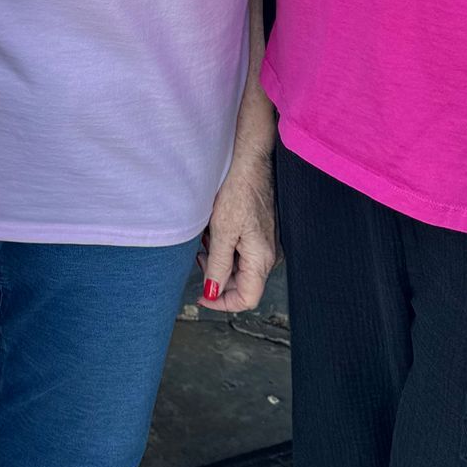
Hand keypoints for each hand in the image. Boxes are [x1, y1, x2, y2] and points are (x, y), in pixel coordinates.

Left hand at [197, 106, 277, 312]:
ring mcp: (265, 245)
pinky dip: (225, 246)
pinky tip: (215, 230)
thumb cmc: (238, 193)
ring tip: (206, 239)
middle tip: (199, 258)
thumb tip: (212, 293)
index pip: (246, 298)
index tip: (201, 297)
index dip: (222, 303)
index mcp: (261, 259)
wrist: (250, 163)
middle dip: (217, 277)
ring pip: (239, 267)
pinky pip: (241, 251)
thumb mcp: (222, 232)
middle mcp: (268, 256)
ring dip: (218, 259)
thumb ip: (217, 266)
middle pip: (242, 284)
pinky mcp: (260, 234)